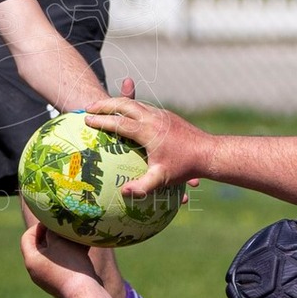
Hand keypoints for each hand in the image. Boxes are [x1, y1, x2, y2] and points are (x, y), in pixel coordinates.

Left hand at [19, 220, 104, 297]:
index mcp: (31, 261)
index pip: (27, 237)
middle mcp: (37, 271)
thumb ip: (51, 230)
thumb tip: (51, 224)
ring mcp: (50, 278)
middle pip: (41, 246)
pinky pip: (65, 263)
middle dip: (54, 234)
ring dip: (65, 243)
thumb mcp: (58, 241)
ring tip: (76, 234)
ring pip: (56, 254)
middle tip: (65, 226)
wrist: (85, 293)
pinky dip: (72, 253)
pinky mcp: (64, 282)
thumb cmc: (69, 264)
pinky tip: (85, 245)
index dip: (38, 226)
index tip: (53, 220)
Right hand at [81, 91, 209, 197]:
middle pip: (124, 104)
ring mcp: (161, 114)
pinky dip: (131, 108)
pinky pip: (144, 107)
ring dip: (118, 103)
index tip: (86, 120)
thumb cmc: (185, 167)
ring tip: (104, 108)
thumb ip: (142, 186)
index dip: (101, 121)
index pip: (119, 122)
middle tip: (89, 108)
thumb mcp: (162, 178)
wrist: (210, 152)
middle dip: (105, 104)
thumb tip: (124, 193)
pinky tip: (127, 116)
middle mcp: (153, 118)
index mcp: (148, 131)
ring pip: (135, 103)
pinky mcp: (168, 116)